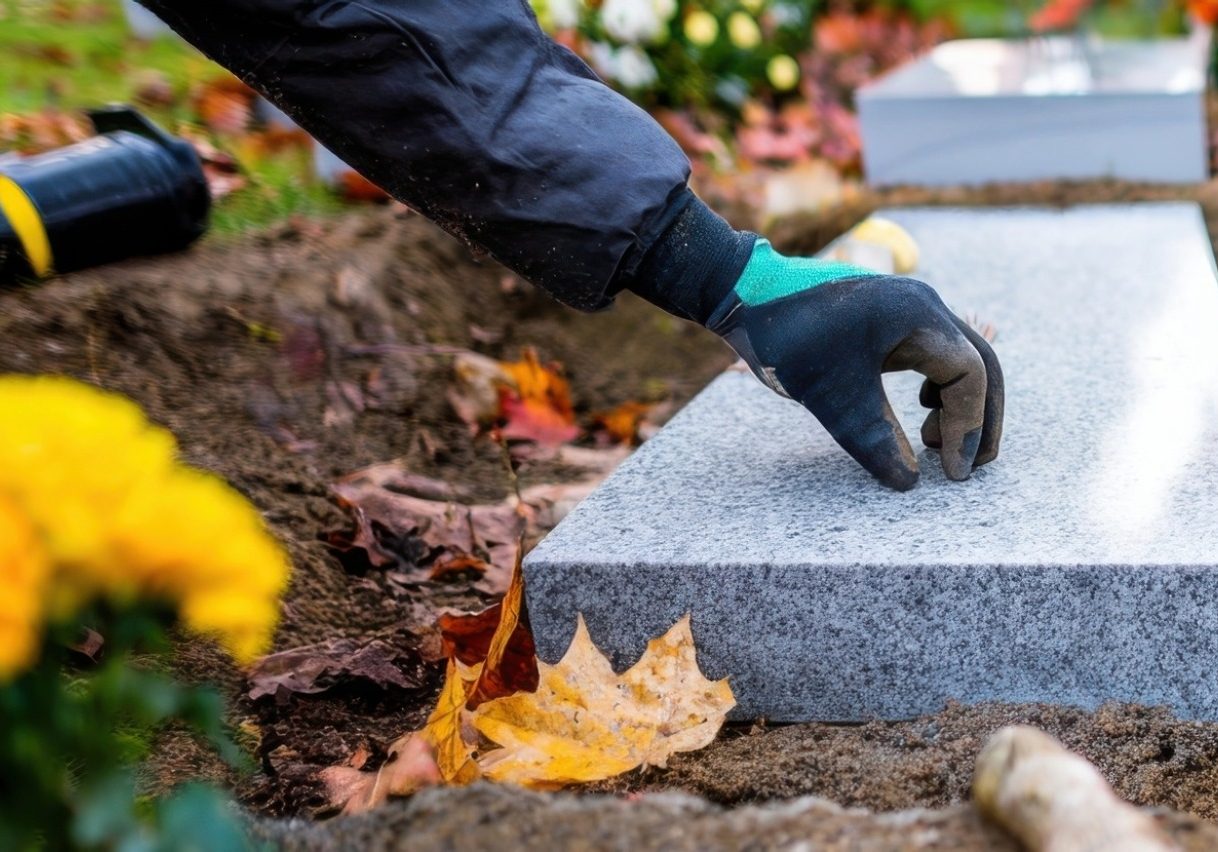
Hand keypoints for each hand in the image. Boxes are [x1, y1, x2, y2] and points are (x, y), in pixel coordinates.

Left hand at [707, 241, 1003, 490]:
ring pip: (957, 360)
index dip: (968, 427)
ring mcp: (906, 310)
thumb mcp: (832, 396)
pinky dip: (936, 388)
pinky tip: (916, 411)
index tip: (950, 473)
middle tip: (967, 466)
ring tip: (932, 442)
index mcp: (919, 316)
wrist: (745, 295)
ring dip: (957, 403)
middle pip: (979, 365)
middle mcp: (922, 307)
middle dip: (979, 417)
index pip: (970, 376)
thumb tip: (910, 483)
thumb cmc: (788, 338)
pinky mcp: (888, 319)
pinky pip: (932, 356)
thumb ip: (875, 439)